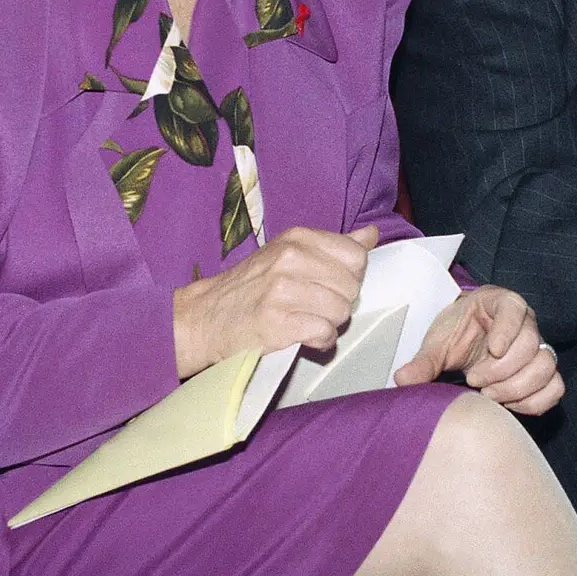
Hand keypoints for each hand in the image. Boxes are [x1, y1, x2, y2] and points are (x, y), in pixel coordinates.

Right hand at [171, 225, 378, 376]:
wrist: (205, 317)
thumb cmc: (251, 287)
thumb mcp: (289, 253)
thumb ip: (334, 245)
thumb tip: (371, 234)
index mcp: (298, 238)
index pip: (356, 256)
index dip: (350, 276)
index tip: (331, 285)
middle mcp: (291, 259)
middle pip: (351, 287)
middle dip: (340, 302)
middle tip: (315, 306)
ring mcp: (282, 291)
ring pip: (341, 311)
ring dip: (329, 323)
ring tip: (307, 321)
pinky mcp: (277, 323)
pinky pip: (325, 333)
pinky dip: (320, 341)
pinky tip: (304, 337)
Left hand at [394, 286, 562, 415]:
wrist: (470, 338)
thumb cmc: (458, 331)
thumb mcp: (438, 342)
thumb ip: (423, 361)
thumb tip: (401, 380)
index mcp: (502, 304)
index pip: (514, 310)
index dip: (506, 331)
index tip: (492, 350)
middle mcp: (527, 324)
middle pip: (531, 345)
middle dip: (501, 370)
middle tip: (475, 382)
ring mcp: (539, 348)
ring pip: (546, 367)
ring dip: (518, 388)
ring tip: (490, 395)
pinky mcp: (544, 373)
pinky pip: (555, 388)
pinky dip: (535, 401)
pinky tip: (509, 405)